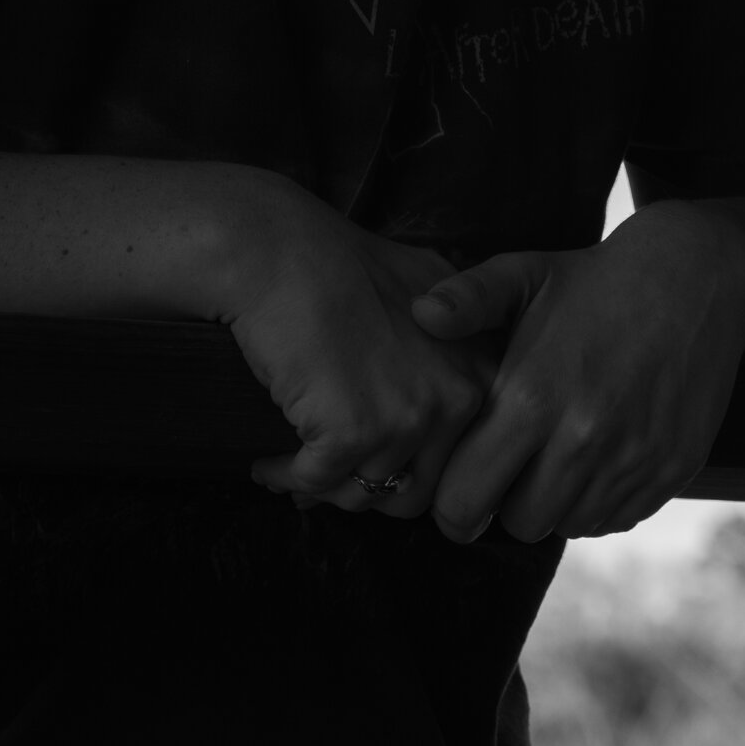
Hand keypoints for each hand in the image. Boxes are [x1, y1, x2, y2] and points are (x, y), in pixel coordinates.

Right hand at [222, 186, 493, 522]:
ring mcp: (407, 417)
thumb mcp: (427, 287)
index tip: (366, 458)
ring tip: (291, 470)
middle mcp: (456, 397)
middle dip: (367, 486)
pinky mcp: (353, 433)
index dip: (407, 464)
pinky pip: (316, 483)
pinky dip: (286, 479)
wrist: (280, 249)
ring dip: (325, 491)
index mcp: (478, 369)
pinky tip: (266, 465)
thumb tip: (432, 414)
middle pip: (415, 490)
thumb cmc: (340, 261)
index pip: (456, 457)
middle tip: (327, 472)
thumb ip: (453, 344)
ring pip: (366, 495)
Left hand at [411, 201, 744, 542]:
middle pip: (517, 524)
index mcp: (532, 396)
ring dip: (552, 501)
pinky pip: (616, 518)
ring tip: (551, 452)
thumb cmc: (592, 278)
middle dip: (502, 502)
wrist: (694, 277)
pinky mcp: (673, 472)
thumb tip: (418, 315)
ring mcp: (633, 461)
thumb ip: (467, 300)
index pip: (466, 496)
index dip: (450, 500)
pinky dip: (597, 500)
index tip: (455, 483)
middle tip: (506, 465)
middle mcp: (583, 440)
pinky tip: (594, 453)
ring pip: (568, 525)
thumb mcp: (524, 274)